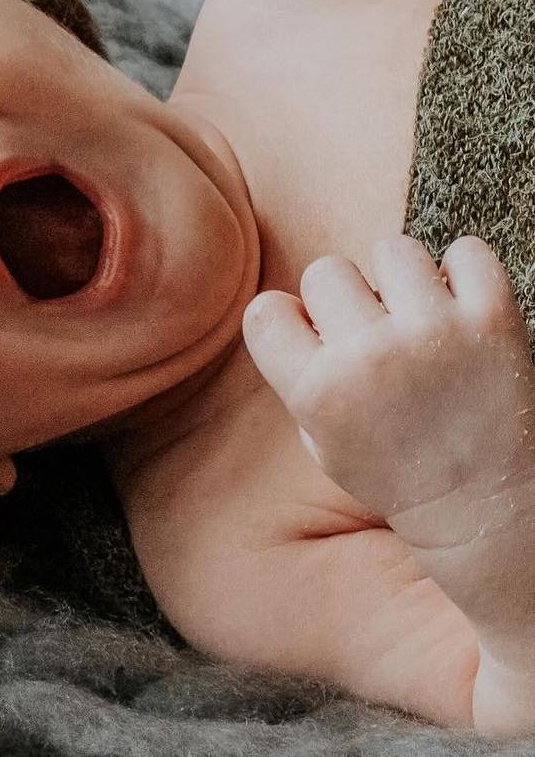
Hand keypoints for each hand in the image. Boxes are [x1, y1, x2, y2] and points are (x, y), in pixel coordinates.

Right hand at [241, 234, 534, 546]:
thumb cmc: (399, 473)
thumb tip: (305, 310)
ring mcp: (432, 333)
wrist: (486, 506)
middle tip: (370, 327)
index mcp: (318, 392)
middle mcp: (369, 357)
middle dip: (344, 295)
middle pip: (326, 271)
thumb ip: (303, 377)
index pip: (264, 312)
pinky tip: (459, 304)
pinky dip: (464, 270)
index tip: (310, 334)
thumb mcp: (322, 441)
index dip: (287, 318)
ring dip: (401, 277)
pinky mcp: (492, 320)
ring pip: (392, 250)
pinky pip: (467, 252)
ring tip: (418, 313)